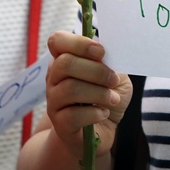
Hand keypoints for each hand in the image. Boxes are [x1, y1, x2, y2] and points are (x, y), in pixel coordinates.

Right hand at [44, 31, 132, 162]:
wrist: (103, 129)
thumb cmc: (107, 97)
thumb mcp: (115, 75)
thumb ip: (110, 63)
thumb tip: (107, 56)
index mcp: (66, 59)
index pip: (57, 41)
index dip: (78, 43)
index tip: (101, 52)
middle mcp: (54, 78)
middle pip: (65, 63)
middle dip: (96, 71)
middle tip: (114, 80)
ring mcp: (54, 102)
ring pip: (70, 89)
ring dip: (99, 93)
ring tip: (113, 99)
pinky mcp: (59, 124)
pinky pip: (72, 115)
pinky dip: (94, 113)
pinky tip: (104, 113)